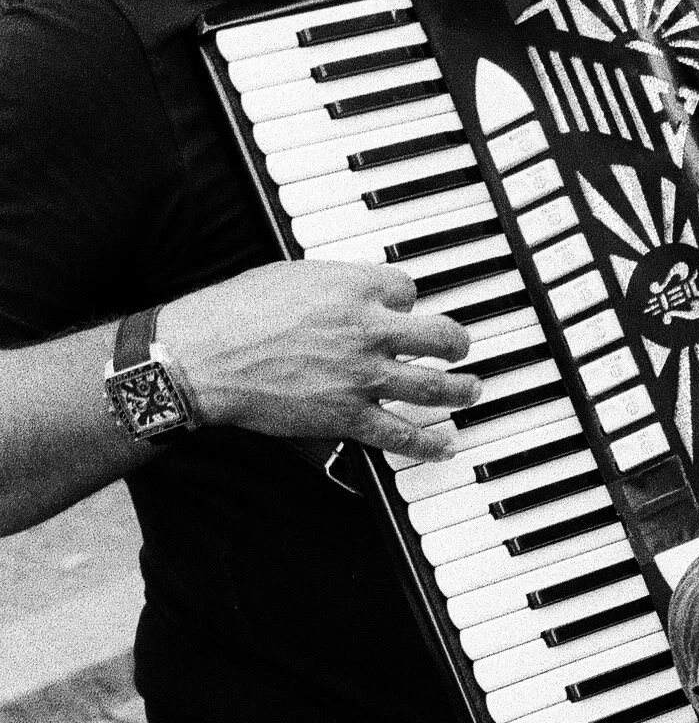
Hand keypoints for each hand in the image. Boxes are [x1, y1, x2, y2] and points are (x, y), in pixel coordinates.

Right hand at [159, 262, 479, 459]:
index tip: (404, 307)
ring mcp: (364, 376)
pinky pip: (402, 434)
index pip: (408, 287)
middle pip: (441, 334)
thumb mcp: (290, 275)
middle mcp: (369, 330)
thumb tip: (351, 288)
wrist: (205, 357)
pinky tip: (444, 446)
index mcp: (354, 287)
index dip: (407, 298)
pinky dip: (428, 444)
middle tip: (459, 346)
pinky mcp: (350, 415)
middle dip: (457, 342)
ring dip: (461, 390)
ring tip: (470, 390)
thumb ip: (331, 283)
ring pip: (436, 385)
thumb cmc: (235, 313)